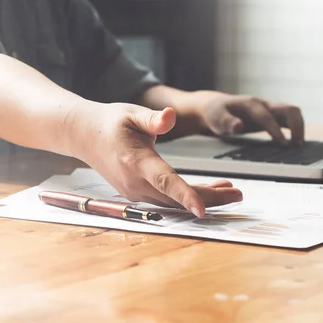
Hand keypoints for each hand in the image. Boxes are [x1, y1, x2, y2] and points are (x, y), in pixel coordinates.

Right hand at [70, 102, 242, 216]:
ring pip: (174, 202)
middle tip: (238, 194)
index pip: (164, 181)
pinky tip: (209, 189)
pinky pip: (167, 199)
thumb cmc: (110, 122)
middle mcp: (135, 182)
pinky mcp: (137, 193)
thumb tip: (171, 116)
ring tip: (231, 191)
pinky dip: (189, 197)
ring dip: (203, 198)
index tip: (202, 209)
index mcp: (136, 161)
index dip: (185, 195)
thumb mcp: (131, 113)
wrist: (85, 136)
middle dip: (210, 198)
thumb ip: (153, 119)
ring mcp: (135, 191)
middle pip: (176, 197)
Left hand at [192, 91, 304, 145]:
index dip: (276, 130)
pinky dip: (295, 129)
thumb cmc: (215, 114)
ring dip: (299, 128)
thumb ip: (226, 123)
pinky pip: (289, 119)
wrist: (214, 106)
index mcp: (250, 104)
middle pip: (289, 109)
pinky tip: (294, 144)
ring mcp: (268, 108)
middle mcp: (263, 104)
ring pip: (292, 112)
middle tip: (296, 146)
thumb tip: (238, 127)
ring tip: (297, 146)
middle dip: (297, 126)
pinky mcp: (271, 115)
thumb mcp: (216, 119)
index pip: (267, 116)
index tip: (285, 144)